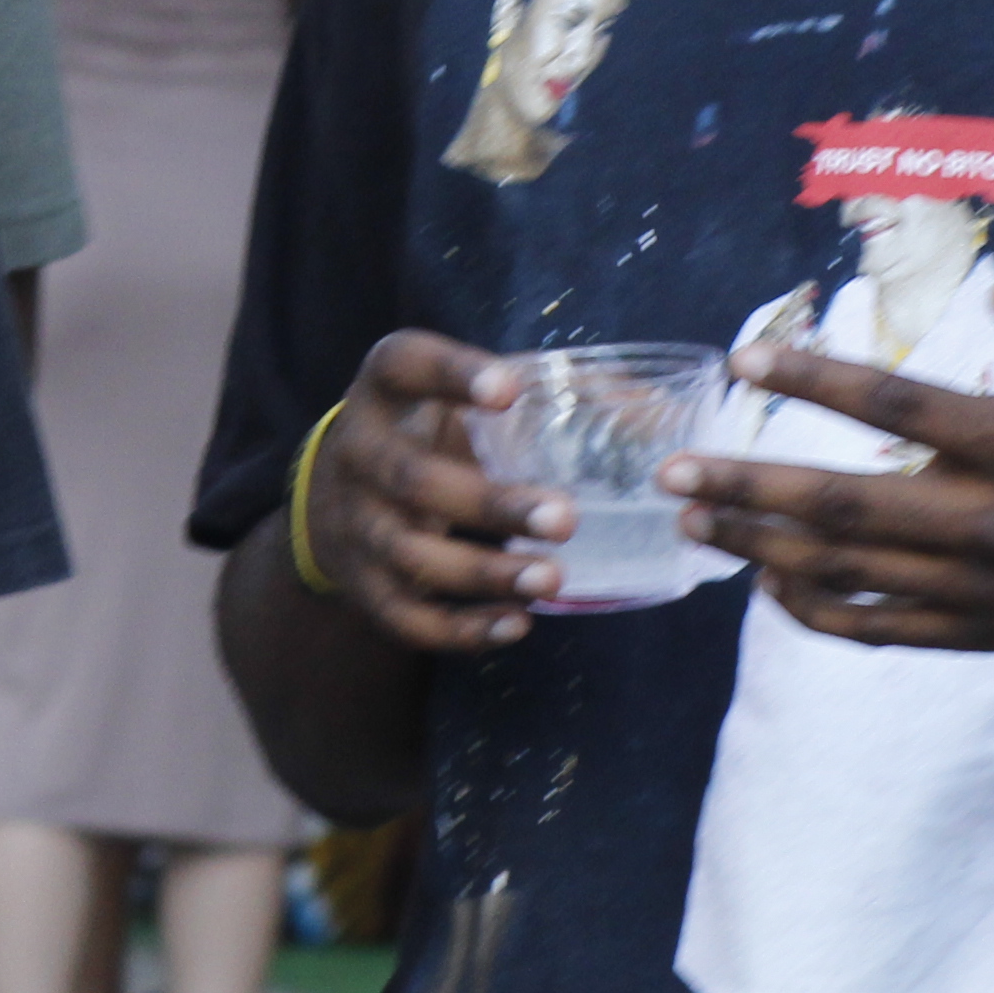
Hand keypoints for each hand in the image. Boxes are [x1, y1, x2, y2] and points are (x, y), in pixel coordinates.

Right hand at [295, 330, 573, 648]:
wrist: (337, 494)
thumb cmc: (431, 433)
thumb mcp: (462, 397)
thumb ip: (544, 397)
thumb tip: (656, 413)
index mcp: (385, 388)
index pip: (404, 364)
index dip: (451, 375)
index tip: (509, 390)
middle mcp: (357, 451)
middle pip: (411, 479)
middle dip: (489, 503)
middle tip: (566, 517)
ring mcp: (352, 522)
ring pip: (408, 554)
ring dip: (482, 572)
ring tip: (552, 578)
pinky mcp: (361, 583)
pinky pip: (403, 615)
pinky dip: (460, 628)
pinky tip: (517, 623)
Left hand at [675, 278, 993, 652]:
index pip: (895, 405)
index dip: (813, 380)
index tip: (744, 360)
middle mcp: (991, 520)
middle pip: (844, 505)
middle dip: (748, 487)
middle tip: (671, 471)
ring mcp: (982, 586)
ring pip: (848, 572)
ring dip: (760, 547)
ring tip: (690, 520)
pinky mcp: (984, 632)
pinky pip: (880, 629)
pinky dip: (814, 610)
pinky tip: (763, 583)